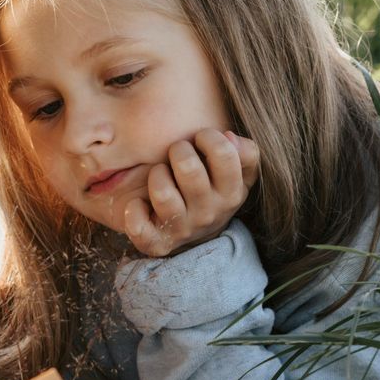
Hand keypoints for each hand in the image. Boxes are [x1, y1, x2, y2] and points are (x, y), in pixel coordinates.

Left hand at [121, 128, 260, 257]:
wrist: (200, 238)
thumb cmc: (215, 191)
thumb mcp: (240, 174)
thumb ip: (246, 152)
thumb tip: (229, 137)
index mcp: (232, 193)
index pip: (224, 154)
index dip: (208, 137)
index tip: (200, 140)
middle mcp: (209, 213)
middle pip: (188, 168)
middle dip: (178, 150)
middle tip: (177, 153)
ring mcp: (183, 229)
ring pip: (162, 192)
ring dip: (157, 175)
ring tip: (161, 174)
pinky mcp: (158, 243)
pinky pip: (138, 227)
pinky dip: (133, 211)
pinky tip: (139, 203)